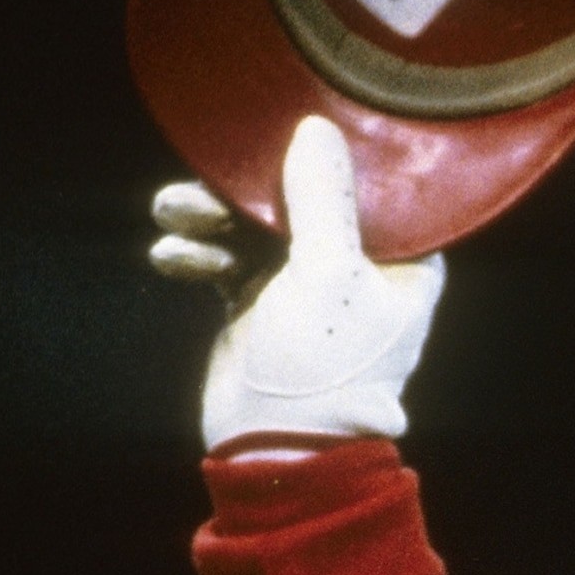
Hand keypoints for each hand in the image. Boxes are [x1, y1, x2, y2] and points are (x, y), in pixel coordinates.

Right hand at [149, 119, 445, 449]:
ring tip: (172, 212)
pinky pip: (225, 258)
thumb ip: (323, 199)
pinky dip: (199, 252)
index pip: (378, 188)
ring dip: (210, 214)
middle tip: (208, 178)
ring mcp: (305, 287)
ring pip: (255, 225)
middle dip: (249, 186)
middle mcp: (358, 269)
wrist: (276, 452)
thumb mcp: (328, 273)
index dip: (337, 154)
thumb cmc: (322, 370)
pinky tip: (171, 255)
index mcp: (404, 264)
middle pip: (303, 196)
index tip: (293, 122)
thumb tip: (316, 129)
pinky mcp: (259, 305)